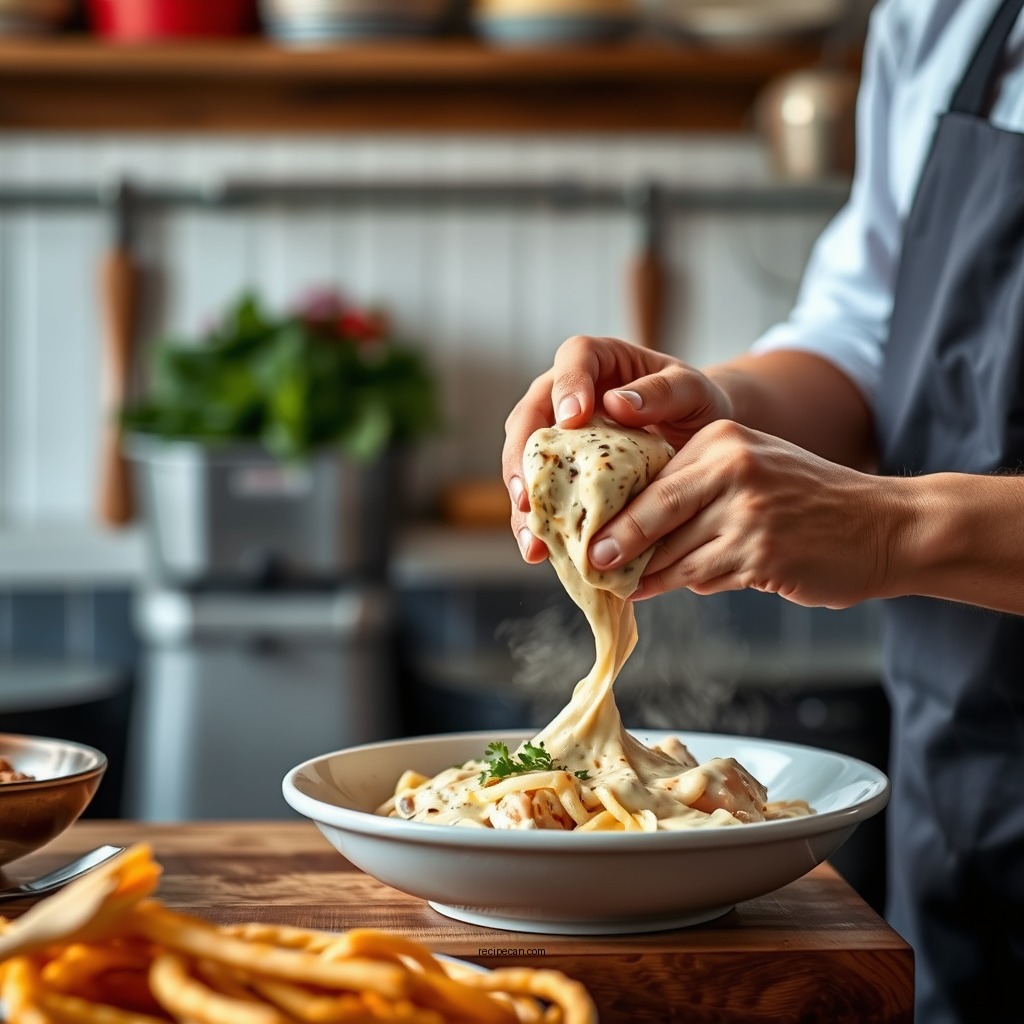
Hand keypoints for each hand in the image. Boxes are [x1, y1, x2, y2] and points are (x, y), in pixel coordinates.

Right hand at [502, 335, 732, 561]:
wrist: (697, 436)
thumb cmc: (695, 405)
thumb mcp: (692, 392)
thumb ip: (663, 392)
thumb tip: (617, 404)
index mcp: (598, 360)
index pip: (573, 359)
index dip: (566, 386)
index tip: (572, 419)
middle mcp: (565, 394)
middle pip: (529, 415)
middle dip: (522, 457)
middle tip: (529, 491)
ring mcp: (557, 435)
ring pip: (523, 460)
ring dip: (523, 500)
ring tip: (532, 537)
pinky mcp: (561, 471)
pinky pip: (541, 494)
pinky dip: (538, 523)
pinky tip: (542, 552)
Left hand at [588, 419, 901, 608]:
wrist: (885, 526)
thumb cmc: (810, 500)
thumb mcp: (753, 466)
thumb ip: (698, 486)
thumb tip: (635, 526)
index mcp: (723, 440)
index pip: (653, 477)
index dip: (617, 509)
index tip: (589, 530)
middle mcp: (733, 469)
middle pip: (654, 513)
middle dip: (617, 543)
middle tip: (592, 563)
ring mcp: (748, 514)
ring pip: (676, 554)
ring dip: (651, 574)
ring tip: (626, 584)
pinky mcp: (762, 556)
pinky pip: (707, 578)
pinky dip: (689, 585)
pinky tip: (677, 587)